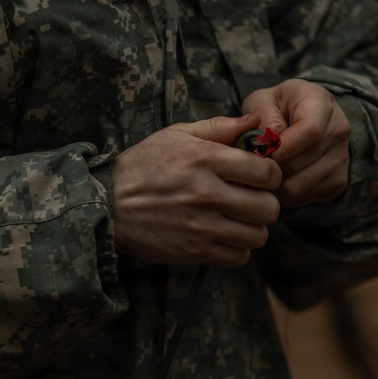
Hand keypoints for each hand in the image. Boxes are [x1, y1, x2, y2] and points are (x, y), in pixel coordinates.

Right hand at [111, 113, 282, 267]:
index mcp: (206, 159)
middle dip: (265, 204)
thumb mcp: (177, 135)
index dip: (270, 175)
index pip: (267, 172)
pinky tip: (224, 237)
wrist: (107, 204)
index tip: (259, 177)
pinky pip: (238, 258)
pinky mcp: (194, 251)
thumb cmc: (144, 165)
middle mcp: (207, 193)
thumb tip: (257, 120)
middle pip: (269, 208)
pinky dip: (237, 250)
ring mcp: (202, 226)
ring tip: (237, 221)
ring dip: (252, 229)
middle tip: (251, 201)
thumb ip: (219, 127)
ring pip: (257, 236)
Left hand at [242, 79, 351, 206]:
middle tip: (254, 164)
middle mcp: (339, 129)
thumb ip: (263, 115)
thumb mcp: (263, 100)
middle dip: (272, 167)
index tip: (263, 153)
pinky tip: (280, 178)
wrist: (302, 118)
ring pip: (299, 185)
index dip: (284, 148)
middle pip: (301, 162)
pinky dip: (285, 194)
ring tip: (265, 171)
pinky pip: (304, 197)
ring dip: (275, 184)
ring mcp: (341, 158)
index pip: (311, 131)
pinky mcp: (338, 182)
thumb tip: (267, 143)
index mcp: (321, 102)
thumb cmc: (276, 108)